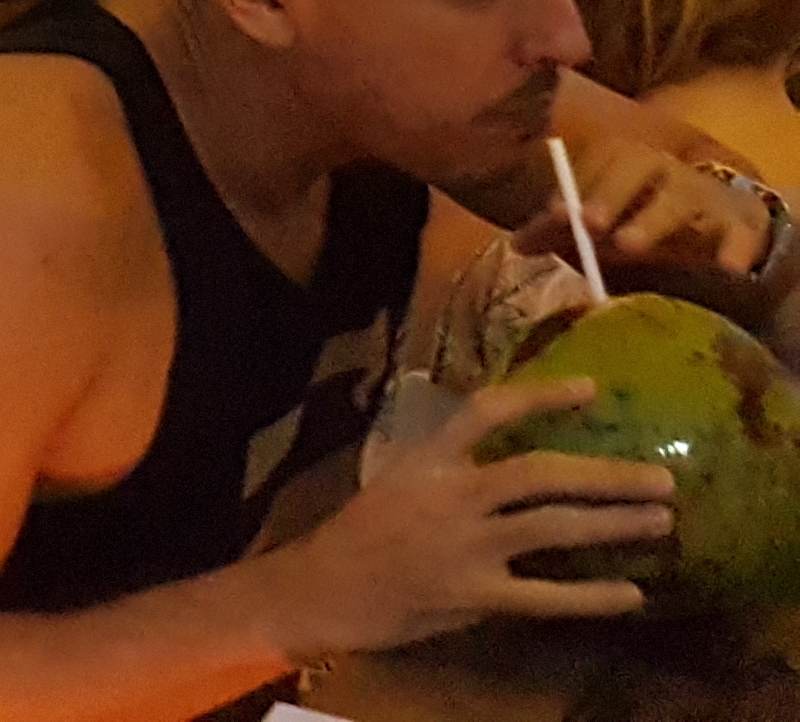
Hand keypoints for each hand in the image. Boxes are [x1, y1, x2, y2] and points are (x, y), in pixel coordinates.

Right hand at [246, 377, 666, 658]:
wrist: (323, 589)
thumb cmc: (360, 535)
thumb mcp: (398, 483)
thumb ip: (452, 474)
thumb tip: (516, 468)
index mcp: (428, 460)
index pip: (486, 411)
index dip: (541, 397)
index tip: (592, 388)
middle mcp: (451, 496)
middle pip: (540, 473)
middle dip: (606, 474)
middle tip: (662, 478)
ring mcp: (465, 547)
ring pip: (552, 528)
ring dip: (613, 523)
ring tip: (660, 520)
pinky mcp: (473, 596)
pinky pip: (545, 596)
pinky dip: (592, 597)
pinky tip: (631, 595)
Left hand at [517, 135, 768, 290]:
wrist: (729, 227)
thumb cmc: (650, 220)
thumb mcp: (607, 225)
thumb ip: (564, 231)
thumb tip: (518, 244)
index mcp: (631, 161)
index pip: (602, 156)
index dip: (577, 182)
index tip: (554, 216)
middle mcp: (668, 168)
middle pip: (640, 164)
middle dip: (610, 192)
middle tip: (587, 224)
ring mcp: (709, 193)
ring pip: (685, 194)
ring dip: (655, 218)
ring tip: (629, 244)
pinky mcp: (747, 223)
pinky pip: (745, 230)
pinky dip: (737, 247)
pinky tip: (727, 268)